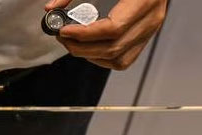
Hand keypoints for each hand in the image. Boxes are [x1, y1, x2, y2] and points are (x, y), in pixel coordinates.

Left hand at [46, 0, 167, 69]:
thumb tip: (51, 8)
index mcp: (145, 0)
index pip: (113, 28)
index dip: (85, 34)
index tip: (64, 30)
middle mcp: (151, 19)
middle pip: (112, 47)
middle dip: (81, 47)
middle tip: (63, 37)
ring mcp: (150, 31)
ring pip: (117, 59)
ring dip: (89, 55)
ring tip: (73, 43)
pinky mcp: (145, 38)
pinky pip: (122, 60)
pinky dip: (102, 59)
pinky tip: (88, 48)